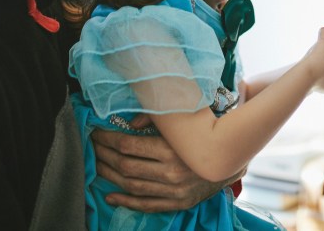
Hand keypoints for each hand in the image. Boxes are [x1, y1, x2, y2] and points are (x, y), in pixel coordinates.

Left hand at [91, 118, 241, 211]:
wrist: (232, 159)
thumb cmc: (206, 132)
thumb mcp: (186, 118)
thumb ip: (159, 117)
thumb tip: (133, 122)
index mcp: (172, 149)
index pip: (129, 145)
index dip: (109, 139)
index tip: (97, 133)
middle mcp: (171, 173)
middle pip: (126, 166)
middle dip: (104, 155)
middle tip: (92, 146)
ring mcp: (174, 191)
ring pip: (132, 186)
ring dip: (110, 175)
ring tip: (97, 164)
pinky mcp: (177, 203)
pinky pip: (146, 205)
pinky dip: (125, 202)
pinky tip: (110, 195)